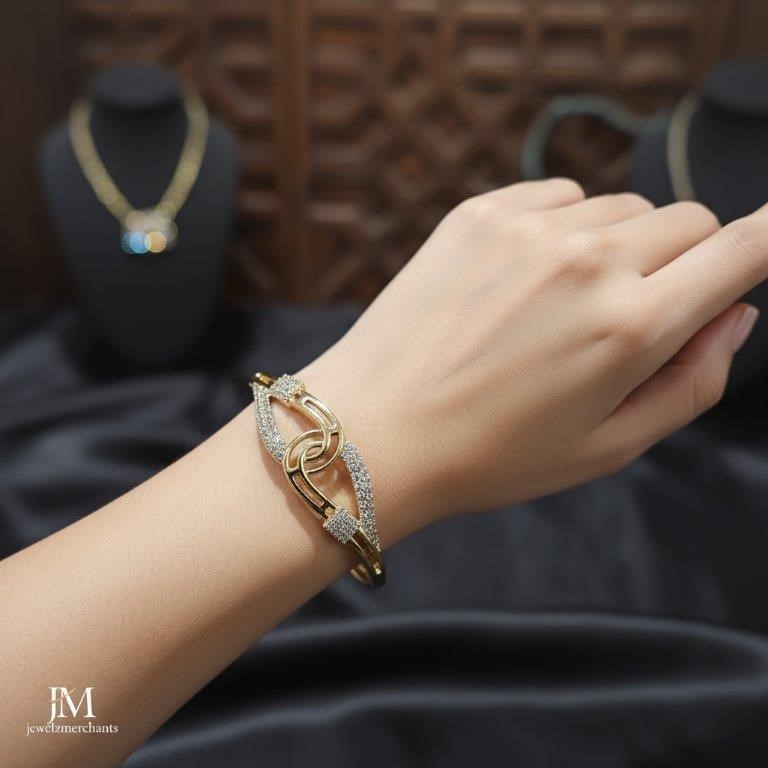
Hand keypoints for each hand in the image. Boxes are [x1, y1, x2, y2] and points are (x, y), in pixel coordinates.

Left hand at [301, 179, 762, 540]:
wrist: (374, 429)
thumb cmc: (491, 456)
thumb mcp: (607, 447)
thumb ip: (692, 382)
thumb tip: (734, 314)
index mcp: (632, 326)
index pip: (743, 250)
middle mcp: (589, 260)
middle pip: (686, 222)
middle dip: (682, 262)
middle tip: (631, 316)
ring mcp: (530, 227)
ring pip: (622, 209)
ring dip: (617, 246)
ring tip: (560, 307)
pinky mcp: (480, 212)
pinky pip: (559, 196)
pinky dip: (563, 227)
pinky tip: (525, 277)